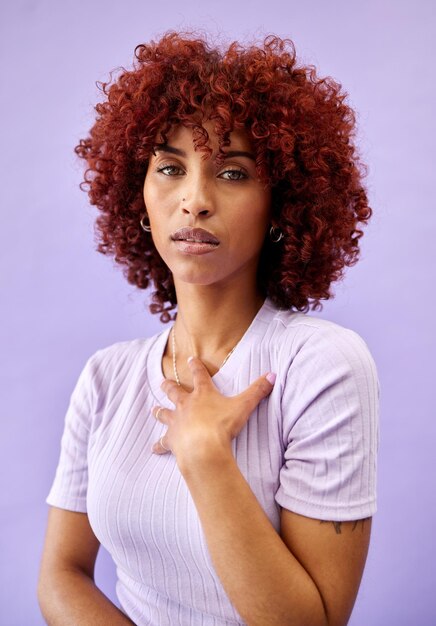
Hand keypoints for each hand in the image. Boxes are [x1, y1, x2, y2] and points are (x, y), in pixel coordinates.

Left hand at [151, 356, 275, 464]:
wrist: (203, 447)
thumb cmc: (222, 425)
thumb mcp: (244, 405)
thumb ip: (258, 390)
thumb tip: (272, 375)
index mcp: (202, 394)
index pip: (199, 375)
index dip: (195, 366)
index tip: (189, 358)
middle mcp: (186, 405)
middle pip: (174, 392)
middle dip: (169, 387)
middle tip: (162, 382)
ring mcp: (177, 421)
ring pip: (165, 414)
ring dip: (159, 412)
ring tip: (154, 410)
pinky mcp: (172, 439)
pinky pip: (163, 442)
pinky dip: (158, 446)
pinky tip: (153, 449)